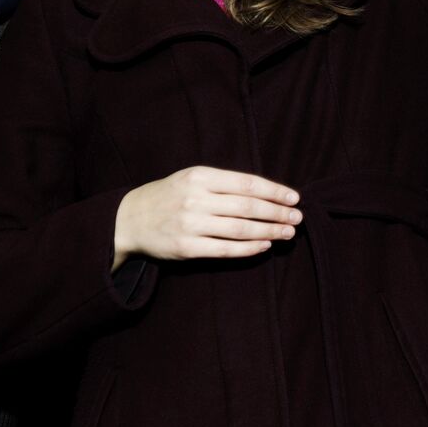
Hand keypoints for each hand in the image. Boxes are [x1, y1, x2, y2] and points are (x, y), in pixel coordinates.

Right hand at [112, 166, 300, 270]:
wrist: (130, 219)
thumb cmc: (169, 196)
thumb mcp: (191, 178)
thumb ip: (223, 183)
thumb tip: (265, 193)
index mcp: (200, 176)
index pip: (246, 183)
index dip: (274, 191)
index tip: (293, 197)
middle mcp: (196, 199)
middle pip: (247, 206)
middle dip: (277, 213)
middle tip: (297, 218)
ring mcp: (191, 224)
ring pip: (240, 229)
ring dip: (269, 231)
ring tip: (287, 233)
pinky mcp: (187, 248)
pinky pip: (225, 250)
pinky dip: (249, 248)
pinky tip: (265, 245)